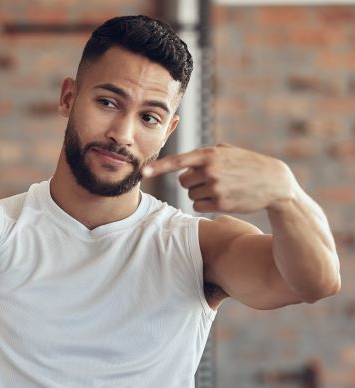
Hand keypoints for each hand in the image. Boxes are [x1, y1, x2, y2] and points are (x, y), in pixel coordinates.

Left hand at [141, 143, 295, 212]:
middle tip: (211, 179)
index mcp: (210, 154)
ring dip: (200, 193)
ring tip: (221, 187)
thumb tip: (185, 162)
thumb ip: (205, 153)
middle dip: (192, 181)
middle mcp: (210, 171)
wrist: (273, 182)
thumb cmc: (248, 164)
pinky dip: (205, 204)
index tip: (144, 172)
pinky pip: (198, 206)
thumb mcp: (228, 151)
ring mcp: (215, 188)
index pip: (178, 161)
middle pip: (182, 181)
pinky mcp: (220, 203)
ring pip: (191, 194)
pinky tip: (222, 197)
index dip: (159, 167)